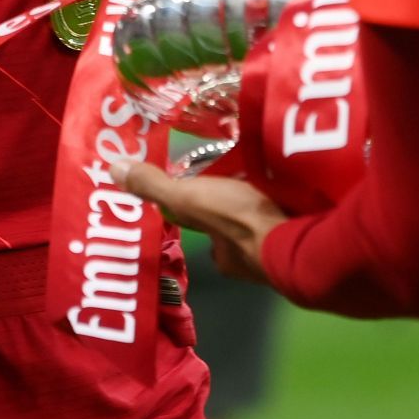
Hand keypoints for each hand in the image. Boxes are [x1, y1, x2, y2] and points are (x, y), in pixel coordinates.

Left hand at [115, 161, 289, 284]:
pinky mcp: (306, 228)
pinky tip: (294, 171)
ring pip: (269, 214)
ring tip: (269, 162)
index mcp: (223, 252)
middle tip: (243, 167)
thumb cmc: (238, 222)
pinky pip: (293, 206)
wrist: (295, 235)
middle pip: (241, 220)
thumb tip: (112, 169)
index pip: (209, 225)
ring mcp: (281, 243)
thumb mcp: (187, 199)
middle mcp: (250, 256)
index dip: (207, 205)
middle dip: (241, 198)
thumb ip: (154, 186)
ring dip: (268, 194)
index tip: (210, 180)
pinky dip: (292, 192)